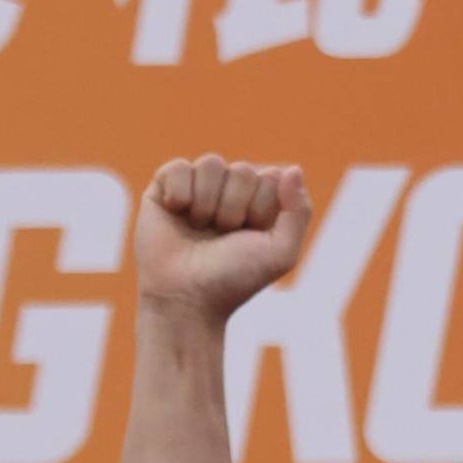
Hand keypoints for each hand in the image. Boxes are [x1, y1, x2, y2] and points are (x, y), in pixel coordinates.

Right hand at [136, 156, 310, 321]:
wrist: (185, 298)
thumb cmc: (234, 279)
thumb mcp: (280, 254)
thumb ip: (298, 212)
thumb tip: (293, 169)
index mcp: (260, 202)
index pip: (273, 177)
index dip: (262, 208)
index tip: (250, 236)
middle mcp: (229, 191)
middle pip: (243, 170)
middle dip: (234, 209)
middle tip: (222, 237)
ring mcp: (198, 187)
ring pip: (211, 164)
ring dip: (207, 203)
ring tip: (199, 229)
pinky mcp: (164, 188)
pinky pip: (179, 167)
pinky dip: (180, 193)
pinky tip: (177, 214)